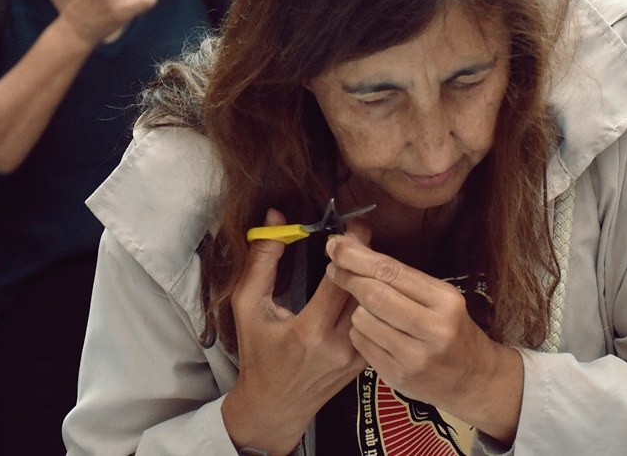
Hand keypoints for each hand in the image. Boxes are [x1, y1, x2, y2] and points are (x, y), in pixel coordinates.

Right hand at [221, 209, 367, 454]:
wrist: (275, 406)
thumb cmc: (258, 355)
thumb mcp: (248, 308)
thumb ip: (262, 262)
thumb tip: (276, 218)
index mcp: (310, 331)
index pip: (340, 280)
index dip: (350, 249)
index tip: (353, 224)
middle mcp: (339, 344)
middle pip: (365, 290)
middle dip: (366, 256)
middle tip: (362, 231)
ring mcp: (356, 356)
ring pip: (376, 306)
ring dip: (373, 277)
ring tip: (366, 254)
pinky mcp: (366, 362)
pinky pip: (378, 322)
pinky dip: (375, 300)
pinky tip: (368, 283)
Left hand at [325, 233, 522, 443]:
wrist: (473, 378)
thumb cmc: (452, 329)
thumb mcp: (441, 298)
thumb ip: (402, 276)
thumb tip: (357, 245)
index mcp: (445, 301)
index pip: (392, 272)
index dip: (358, 257)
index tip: (337, 246)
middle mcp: (433, 329)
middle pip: (375, 295)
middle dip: (349, 277)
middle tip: (334, 268)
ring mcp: (415, 356)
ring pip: (363, 320)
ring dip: (356, 309)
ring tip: (366, 308)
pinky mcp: (398, 376)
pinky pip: (362, 345)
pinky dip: (359, 331)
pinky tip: (371, 331)